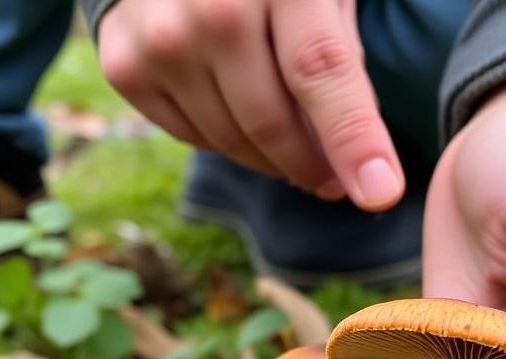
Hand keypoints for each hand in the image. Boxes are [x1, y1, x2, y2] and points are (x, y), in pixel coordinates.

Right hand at [97, 0, 403, 209]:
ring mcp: (160, 38)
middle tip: (333, 179)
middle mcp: (210, 5)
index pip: (321, 71)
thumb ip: (341, 59)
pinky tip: (236, 108)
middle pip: (272, 123)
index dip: (353, 139)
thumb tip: (358, 161)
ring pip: (231, 142)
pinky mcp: (125, 66)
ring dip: (271, 158)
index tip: (380, 192)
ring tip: (289, 142)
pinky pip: (192, 137)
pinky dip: (224, 138)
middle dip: (313, 166)